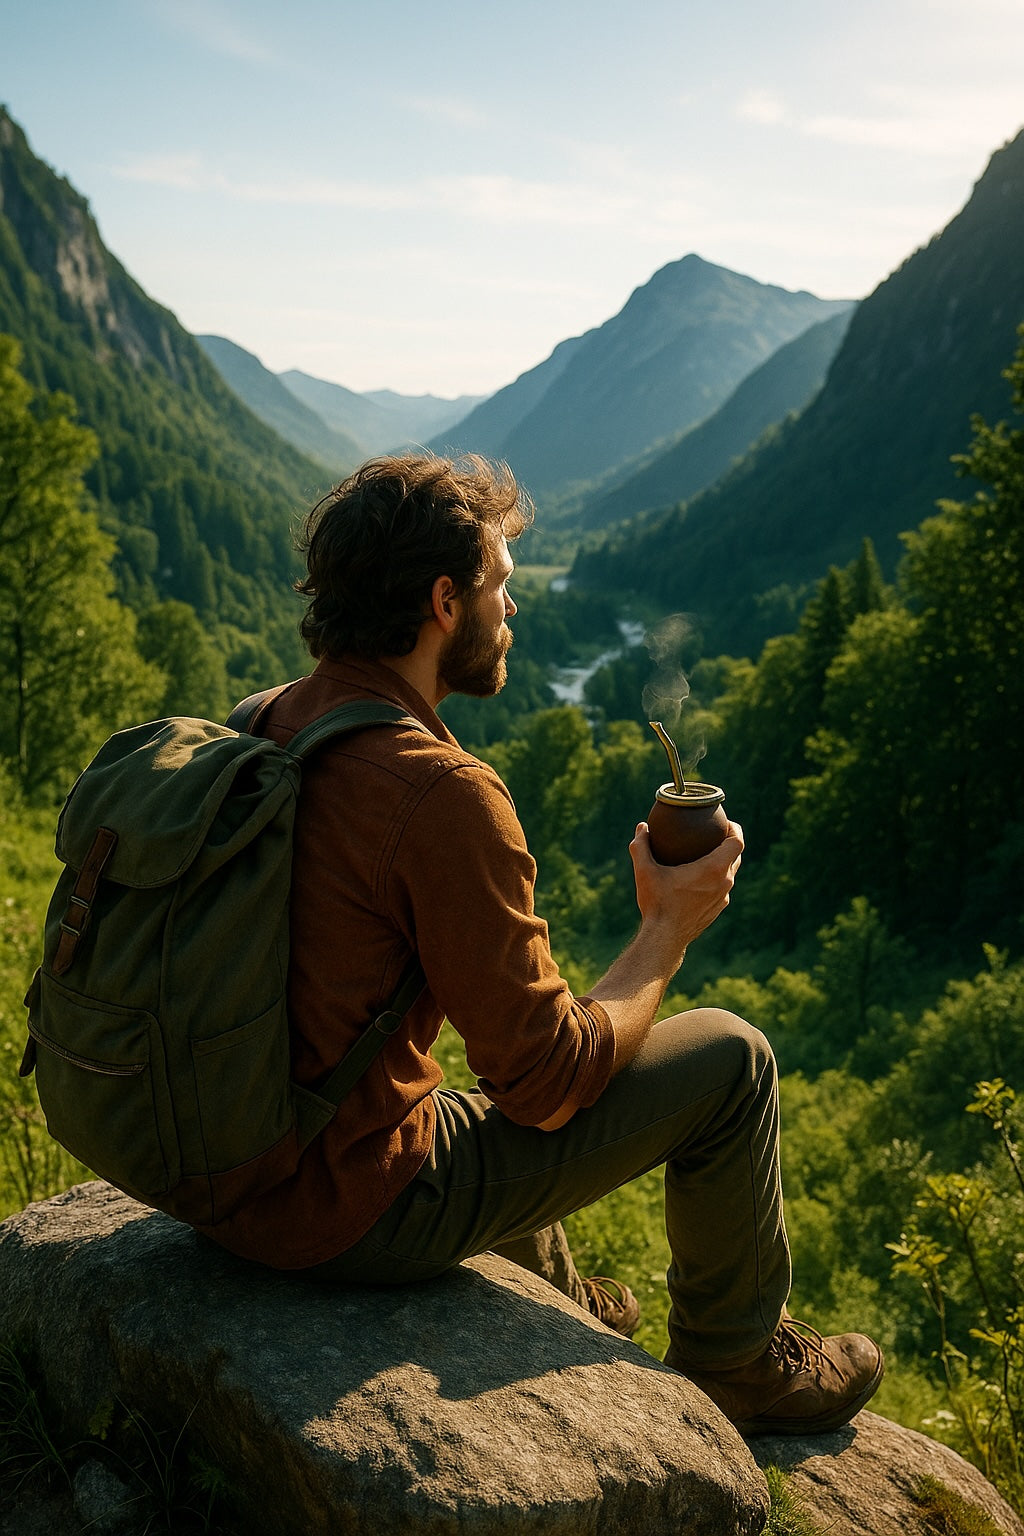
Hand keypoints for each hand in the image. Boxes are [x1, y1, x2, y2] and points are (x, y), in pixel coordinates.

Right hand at [628, 819, 743, 950]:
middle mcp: (724, 883)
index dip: (734, 827)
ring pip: (730, 872)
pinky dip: (715, 878)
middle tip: (713, 833)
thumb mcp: (644, 872)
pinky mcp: (717, 909)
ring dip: (722, 860)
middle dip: (728, 841)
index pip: (737, 841)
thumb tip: (641, 827)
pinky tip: (697, 878)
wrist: (664, 939)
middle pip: (736, 855)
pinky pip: (721, 887)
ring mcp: (723, 898)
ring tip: (705, 853)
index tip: (723, 822)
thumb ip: (641, 847)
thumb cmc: (657, 904)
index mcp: (713, 869)